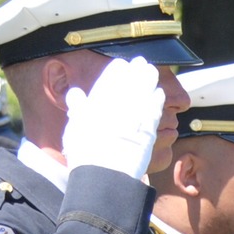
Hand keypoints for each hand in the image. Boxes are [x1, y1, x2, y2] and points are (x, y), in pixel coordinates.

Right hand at [62, 56, 166, 177]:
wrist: (105, 171)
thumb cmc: (85, 150)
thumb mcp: (75, 124)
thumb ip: (77, 105)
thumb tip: (75, 94)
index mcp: (101, 96)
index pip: (113, 75)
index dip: (119, 68)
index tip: (122, 64)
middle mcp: (121, 100)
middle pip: (133, 78)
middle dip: (137, 69)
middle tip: (141, 62)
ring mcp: (138, 112)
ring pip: (147, 89)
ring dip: (149, 79)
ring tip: (151, 72)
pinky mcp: (150, 126)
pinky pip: (156, 107)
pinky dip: (157, 98)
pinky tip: (158, 93)